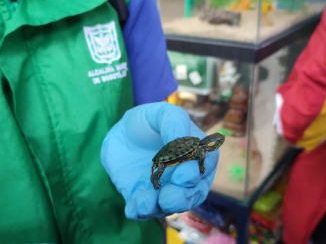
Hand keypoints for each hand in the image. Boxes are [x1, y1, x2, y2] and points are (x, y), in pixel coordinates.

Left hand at [101, 102, 219, 219]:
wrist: (121, 134)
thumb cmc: (148, 121)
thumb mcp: (161, 113)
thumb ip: (174, 122)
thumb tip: (182, 142)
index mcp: (197, 154)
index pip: (204, 166)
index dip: (195, 173)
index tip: (182, 176)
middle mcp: (186, 177)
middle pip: (193, 193)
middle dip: (182, 198)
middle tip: (168, 198)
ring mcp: (165, 190)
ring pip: (170, 206)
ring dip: (160, 208)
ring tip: (146, 204)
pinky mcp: (145, 198)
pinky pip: (145, 210)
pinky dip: (140, 212)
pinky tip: (132, 209)